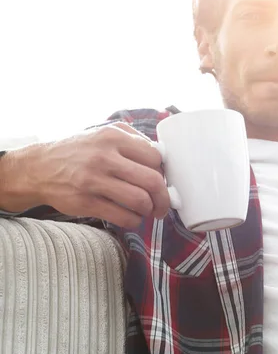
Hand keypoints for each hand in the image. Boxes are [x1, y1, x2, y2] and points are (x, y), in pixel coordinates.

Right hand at [3, 122, 169, 227]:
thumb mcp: (104, 133)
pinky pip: (122, 216)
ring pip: (139, 200)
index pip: (155, 157)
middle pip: (152, 181)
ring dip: (150, 210)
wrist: (38, 167)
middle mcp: (104, 157)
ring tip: (149, 211)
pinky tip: (132, 217)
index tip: (162, 180)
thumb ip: (134, 140)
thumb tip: (163, 156)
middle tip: (164, 204)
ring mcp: (93, 181)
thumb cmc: (80, 150)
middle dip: (164, 197)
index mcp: (113, 137)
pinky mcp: (85, 202)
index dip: (163, 171)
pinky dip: (134, 220)